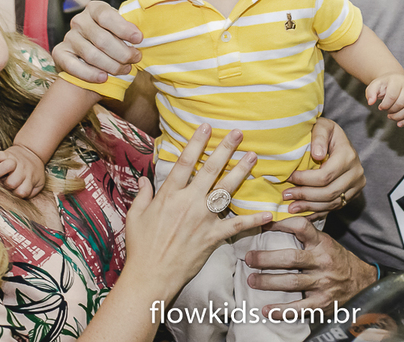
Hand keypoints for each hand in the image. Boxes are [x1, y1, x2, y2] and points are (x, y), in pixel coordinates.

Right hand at [0, 145, 46, 198]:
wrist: (32, 152)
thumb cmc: (31, 173)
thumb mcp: (37, 183)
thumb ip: (30, 193)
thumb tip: (17, 202)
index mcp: (29, 178)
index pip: (22, 192)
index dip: (16, 194)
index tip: (14, 192)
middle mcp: (22, 169)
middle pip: (12, 182)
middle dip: (7, 185)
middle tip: (5, 184)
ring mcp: (13, 160)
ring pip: (7, 166)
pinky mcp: (5, 153)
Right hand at [51, 0, 142, 83]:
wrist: (91, 60)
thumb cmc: (111, 41)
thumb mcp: (120, 31)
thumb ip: (128, 30)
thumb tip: (141, 37)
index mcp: (95, 9)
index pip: (106, 16)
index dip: (124, 28)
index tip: (139, 39)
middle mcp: (79, 21)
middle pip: (101, 39)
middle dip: (122, 52)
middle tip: (135, 58)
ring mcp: (69, 37)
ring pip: (91, 54)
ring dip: (111, 65)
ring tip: (125, 69)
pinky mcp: (59, 54)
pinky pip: (74, 66)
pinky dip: (90, 74)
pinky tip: (103, 78)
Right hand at [124, 124, 271, 291]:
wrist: (151, 275)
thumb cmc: (141, 246)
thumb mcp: (135, 216)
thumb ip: (142, 195)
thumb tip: (143, 180)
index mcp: (169, 195)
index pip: (185, 162)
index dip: (196, 142)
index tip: (206, 127)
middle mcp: (188, 202)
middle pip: (210, 169)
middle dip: (225, 149)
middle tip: (238, 133)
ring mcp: (202, 218)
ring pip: (226, 189)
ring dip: (241, 172)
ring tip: (252, 156)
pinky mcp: (212, 237)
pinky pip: (236, 225)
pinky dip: (253, 220)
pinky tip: (268, 213)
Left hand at [243, 217, 376, 314]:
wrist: (362, 282)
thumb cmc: (337, 259)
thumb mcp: (325, 242)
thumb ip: (305, 236)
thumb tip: (273, 224)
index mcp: (322, 243)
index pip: (301, 227)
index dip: (282, 224)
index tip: (263, 224)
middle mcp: (322, 262)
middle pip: (291, 258)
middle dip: (266, 259)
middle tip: (248, 258)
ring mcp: (322, 283)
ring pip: (292, 282)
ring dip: (268, 282)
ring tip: (251, 280)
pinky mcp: (322, 303)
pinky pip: (299, 308)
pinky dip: (282, 310)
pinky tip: (267, 309)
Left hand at [283, 118, 365, 214]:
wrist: (340, 141)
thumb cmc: (327, 132)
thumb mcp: (322, 126)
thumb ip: (318, 136)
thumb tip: (317, 155)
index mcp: (348, 155)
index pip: (325, 175)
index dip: (305, 180)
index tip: (289, 178)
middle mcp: (356, 173)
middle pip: (329, 192)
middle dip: (305, 195)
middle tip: (286, 195)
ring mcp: (356, 185)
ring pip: (332, 203)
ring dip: (310, 207)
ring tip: (291, 207)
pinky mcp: (353, 194)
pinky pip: (335, 207)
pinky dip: (318, 211)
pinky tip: (303, 212)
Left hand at [365, 73, 403, 125]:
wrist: (396, 80)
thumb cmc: (385, 85)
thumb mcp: (375, 86)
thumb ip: (370, 93)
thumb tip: (370, 102)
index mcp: (397, 81)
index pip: (392, 96)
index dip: (385, 105)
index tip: (380, 107)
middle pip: (400, 104)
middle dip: (391, 110)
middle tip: (386, 111)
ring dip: (397, 117)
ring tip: (390, 116)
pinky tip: (399, 124)